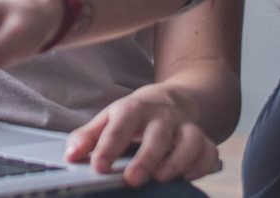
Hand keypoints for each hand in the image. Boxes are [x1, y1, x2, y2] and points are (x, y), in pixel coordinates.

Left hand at [65, 87, 221, 186]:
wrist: (172, 99)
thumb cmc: (134, 115)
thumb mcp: (109, 119)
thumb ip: (88, 137)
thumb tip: (70, 155)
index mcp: (134, 108)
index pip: (120, 126)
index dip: (108, 147)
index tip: (98, 167)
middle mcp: (162, 115)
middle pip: (158, 134)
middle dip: (146, 157)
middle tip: (132, 179)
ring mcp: (186, 127)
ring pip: (190, 140)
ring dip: (178, 160)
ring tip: (162, 178)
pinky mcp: (204, 139)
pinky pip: (210, 151)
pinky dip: (202, 164)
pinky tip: (188, 177)